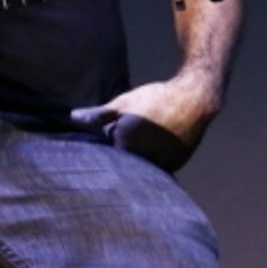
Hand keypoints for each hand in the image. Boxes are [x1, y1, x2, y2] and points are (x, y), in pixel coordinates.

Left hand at [70, 75, 220, 171]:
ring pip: (141, 169)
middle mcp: (141, 160)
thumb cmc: (155, 98)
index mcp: (124, 146)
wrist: (193, 99)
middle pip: (124, 167)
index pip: (106, 159)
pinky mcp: (174, 166)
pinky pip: (157, 169)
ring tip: (142, 145)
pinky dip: (153, 163)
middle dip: (120, 160)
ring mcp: (160, 165)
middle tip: (124, 146)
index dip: (104, 154)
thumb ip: (97, 115)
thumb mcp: (122, 104)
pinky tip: (154, 148)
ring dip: (137, 163)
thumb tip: (73, 118)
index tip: (102, 149)